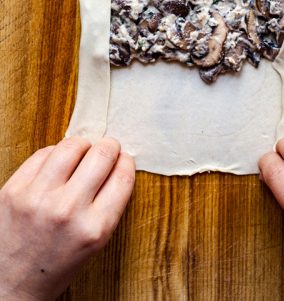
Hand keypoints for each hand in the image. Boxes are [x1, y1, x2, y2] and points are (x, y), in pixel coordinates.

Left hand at [0, 137, 135, 300]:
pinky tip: (56, 163)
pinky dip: (54, 153)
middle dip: (109, 147)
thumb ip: (109, 204)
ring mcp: (37, 199)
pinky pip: (41, 154)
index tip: (123, 159)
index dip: (126, 161)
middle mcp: (68, 211)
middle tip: (106, 149)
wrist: (10, 284)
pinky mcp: (12, 191)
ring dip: (82, 145)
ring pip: (71, 146)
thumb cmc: (55, 264)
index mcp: (95, 227)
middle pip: (101, 155)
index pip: (123, 175)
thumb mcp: (95, 241)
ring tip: (81, 152)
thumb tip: (116, 164)